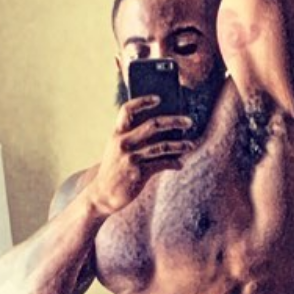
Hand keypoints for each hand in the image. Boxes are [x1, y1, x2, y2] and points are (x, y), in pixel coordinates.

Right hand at [86, 96, 194, 215]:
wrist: (102, 194)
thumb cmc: (114, 168)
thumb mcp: (116, 148)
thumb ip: (132, 137)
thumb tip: (160, 128)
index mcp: (117, 133)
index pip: (127, 110)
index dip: (142, 101)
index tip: (158, 98)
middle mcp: (123, 142)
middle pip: (152, 124)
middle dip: (173, 121)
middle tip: (189, 122)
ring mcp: (131, 157)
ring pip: (161, 146)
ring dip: (179, 145)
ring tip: (191, 145)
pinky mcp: (138, 173)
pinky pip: (161, 164)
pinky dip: (173, 163)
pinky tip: (180, 164)